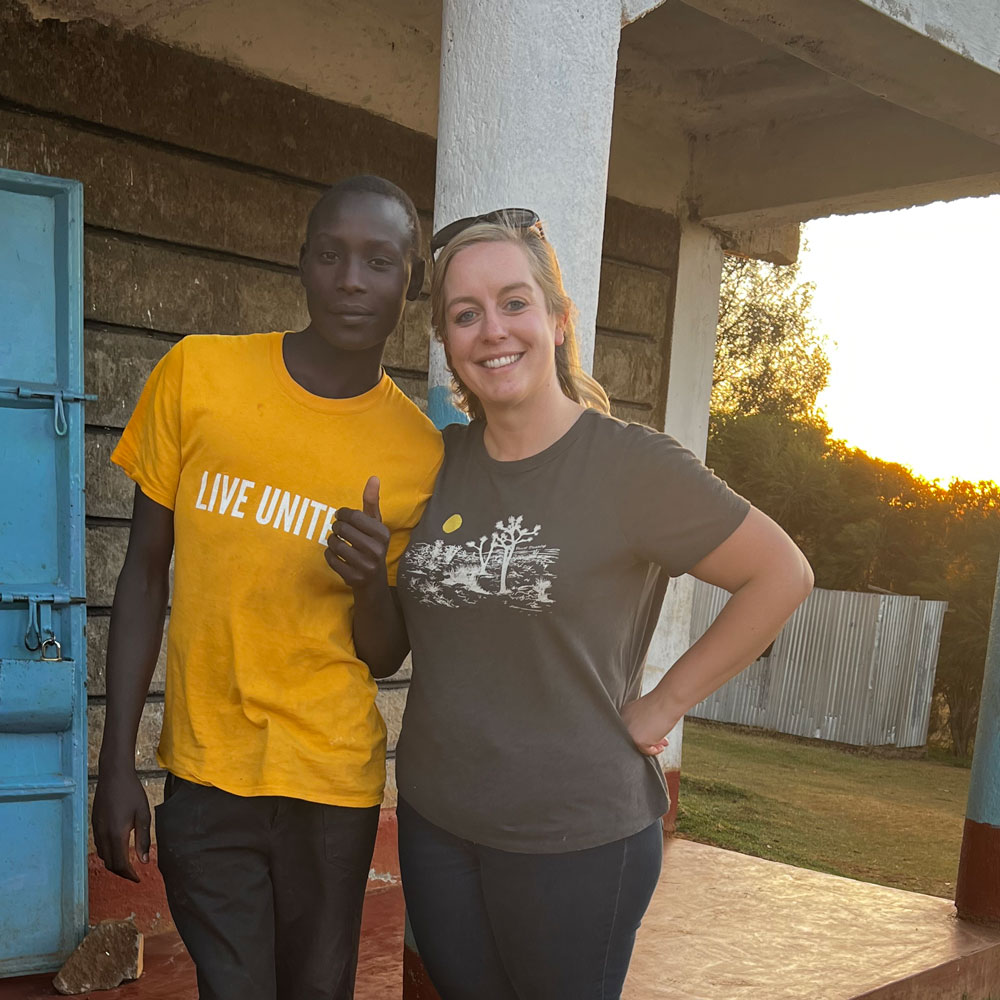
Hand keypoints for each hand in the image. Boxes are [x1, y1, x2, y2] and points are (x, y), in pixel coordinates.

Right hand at [92, 765, 150, 881]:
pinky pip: (99, 846)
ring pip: (103, 856)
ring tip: (127, 863)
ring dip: (114, 863)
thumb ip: (143, 839)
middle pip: (110, 864)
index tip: (138, 879)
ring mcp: (96, 830)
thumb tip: (144, 861)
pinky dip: (108, 853)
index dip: (129, 874)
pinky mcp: (94, 824)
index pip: (120, 864)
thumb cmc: (132, 792)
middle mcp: (103, 835)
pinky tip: (118, 848)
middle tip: (134, 873)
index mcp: (117, 834)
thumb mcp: (143, 815)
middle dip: (122, 872)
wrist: (114, 775)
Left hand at [325, 476, 390, 592]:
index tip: (340, 516)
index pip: (354, 516)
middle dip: (337, 527)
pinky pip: (331, 559)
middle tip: (338, 529)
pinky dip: (329, 554)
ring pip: (335, 544)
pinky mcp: (353, 577)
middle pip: (343, 529)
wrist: (373, 581)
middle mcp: (376, 550)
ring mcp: (365, 566)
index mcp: (383, 534)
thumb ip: (372, 501)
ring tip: (336, 541)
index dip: (342, 514)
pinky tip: (336, 554)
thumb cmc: (372, 544)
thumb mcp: (375, 524)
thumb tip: (374, 477)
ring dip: (331, 540)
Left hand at [620, 694, 672, 756]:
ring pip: (639, 744)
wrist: (668, 699)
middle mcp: (624, 722)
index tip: (653, 733)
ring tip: (663, 742)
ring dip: (652, 745)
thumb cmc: (662, 702)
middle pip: (634, 737)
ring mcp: (629, 731)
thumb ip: (643, 723)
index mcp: (625, 713)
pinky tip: (661, 746)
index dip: (643, 733)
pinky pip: (645, 750)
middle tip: (660, 740)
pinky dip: (655, 750)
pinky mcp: (637, 739)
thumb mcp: (648, 712)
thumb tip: (648, 736)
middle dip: (648, 740)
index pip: (631, 728)